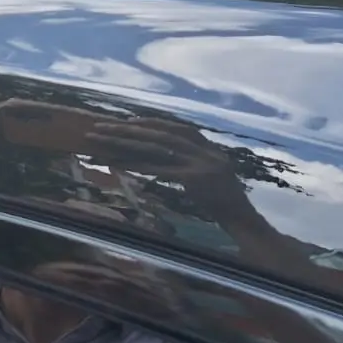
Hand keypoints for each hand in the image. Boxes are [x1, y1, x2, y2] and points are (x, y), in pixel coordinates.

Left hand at [83, 115, 243, 205]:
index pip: (178, 127)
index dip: (152, 123)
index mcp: (210, 148)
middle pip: (161, 134)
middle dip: (130, 129)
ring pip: (155, 147)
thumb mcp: (214, 174)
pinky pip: (158, 170)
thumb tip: (167, 154)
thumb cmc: (226, 202)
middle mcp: (204, 151)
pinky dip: (136, 165)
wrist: (242, 220)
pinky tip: (117, 163)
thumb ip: (195, 161)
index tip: (129, 121)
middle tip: (101, 127)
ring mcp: (200, 164)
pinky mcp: (193, 179)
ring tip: (101, 141)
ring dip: (126, 143)